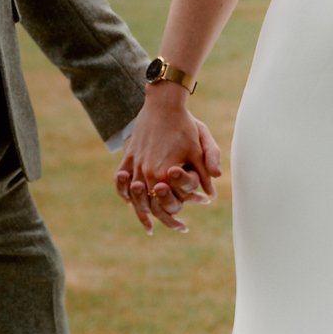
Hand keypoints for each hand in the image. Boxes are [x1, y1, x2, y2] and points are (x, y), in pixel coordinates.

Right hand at [115, 91, 221, 233]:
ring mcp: (134, 163)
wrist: (163, 103)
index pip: (167, 205)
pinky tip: (129, 200)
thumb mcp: (200, 146)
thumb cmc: (185, 125)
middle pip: (148, 205)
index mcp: (164, 173)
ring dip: (139, 212)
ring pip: (133, 196)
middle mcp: (146, 172)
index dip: (175, 220)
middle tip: (168, 230)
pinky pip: (120, 179)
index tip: (183, 228)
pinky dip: (124, 192)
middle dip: (160, 220)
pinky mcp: (128, 154)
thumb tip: (212, 193)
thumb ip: (205, 170)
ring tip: (147, 225)